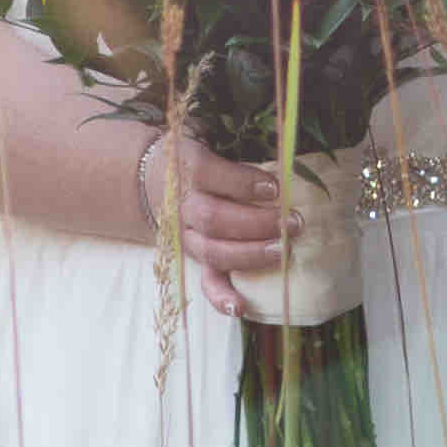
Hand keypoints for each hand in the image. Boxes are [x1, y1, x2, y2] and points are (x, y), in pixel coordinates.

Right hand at [139, 128, 317, 299]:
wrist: (153, 178)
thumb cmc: (199, 157)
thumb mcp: (211, 138)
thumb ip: (240, 142)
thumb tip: (286, 141)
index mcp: (187, 168)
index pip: (208, 174)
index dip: (242, 183)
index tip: (275, 187)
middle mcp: (183, 204)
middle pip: (214, 218)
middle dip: (257, 223)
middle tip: (293, 222)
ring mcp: (187, 235)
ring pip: (212, 250)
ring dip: (250, 254)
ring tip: (283, 251)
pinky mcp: (194, 257)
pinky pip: (204, 280)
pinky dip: (221, 297)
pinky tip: (240, 308)